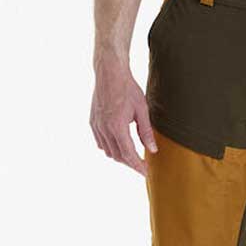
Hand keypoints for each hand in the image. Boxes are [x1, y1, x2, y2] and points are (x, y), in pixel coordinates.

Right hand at [89, 53, 157, 176]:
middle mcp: (104, 129)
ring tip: (132, 156)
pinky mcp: (92, 122)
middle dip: (130, 163)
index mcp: (117, 127)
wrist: (109, 73)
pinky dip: (109, 147)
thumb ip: (146, 132)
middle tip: (141, 165)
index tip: (145, 172)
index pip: (128, 154)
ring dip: (120, 156)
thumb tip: (152, 150)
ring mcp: (96, 126)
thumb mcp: (142, 110)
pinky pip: (100, 142)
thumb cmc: (128, 89)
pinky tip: (118, 145)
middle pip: (117, 156)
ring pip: (107, 151)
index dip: (137, 166)